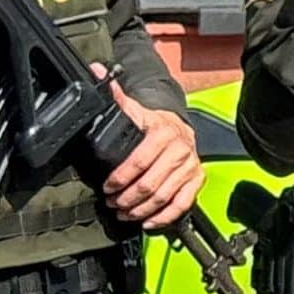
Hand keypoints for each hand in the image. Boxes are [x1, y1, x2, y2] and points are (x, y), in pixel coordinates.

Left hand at [101, 91, 200, 230]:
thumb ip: (115, 96)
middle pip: (152, 183)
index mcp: (163, 133)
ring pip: (165, 196)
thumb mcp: (134, 110)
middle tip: (112, 204)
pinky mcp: (198, 179)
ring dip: (141, 209)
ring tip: (124, 213)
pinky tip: (148, 222)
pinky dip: (165, 216)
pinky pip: (184, 203)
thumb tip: (94, 72)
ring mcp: (191, 166)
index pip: (139, 162)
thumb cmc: (152, 124)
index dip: (120, 178)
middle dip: (128, 198)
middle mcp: (181, 149)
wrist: (179, 128)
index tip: (106, 187)